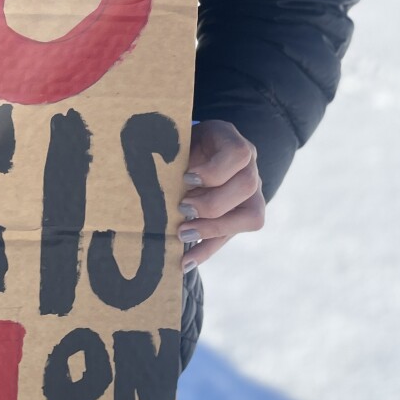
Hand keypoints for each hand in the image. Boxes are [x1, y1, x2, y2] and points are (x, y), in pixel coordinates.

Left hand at [177, 120, 264, 271]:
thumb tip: (146, 166)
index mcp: (233, 142)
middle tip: (182, 208)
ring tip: (182, 234)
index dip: (215, 171)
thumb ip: (170, 149)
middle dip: (213, 202)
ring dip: (213, 229)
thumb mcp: (178, 138)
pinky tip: (186, 261)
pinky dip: (207, 250)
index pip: (239, 155)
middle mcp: (249, 167)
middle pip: (247, 186)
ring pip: (250, 216)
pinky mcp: (240, 216)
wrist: (195, 150)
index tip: (187, 178)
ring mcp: (252, 193)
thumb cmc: (182, 142)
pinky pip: (232, 236)